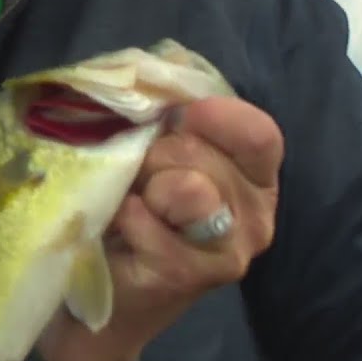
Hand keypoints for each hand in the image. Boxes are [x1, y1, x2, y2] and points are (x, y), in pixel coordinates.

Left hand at [36, 96, 283, 360]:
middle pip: (203, 152)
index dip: (214, 115)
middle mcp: (256, 217)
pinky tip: (119, 229)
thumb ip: (169, 114)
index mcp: (254, 178)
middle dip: (154, 154)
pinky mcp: (190, 275)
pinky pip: (150, 220)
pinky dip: (123, 216)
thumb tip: (161, 64)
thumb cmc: (131, 212)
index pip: (260, 132)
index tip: (174, 118)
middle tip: (137, 180)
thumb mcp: (155, 154)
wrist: (101, 296)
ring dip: (141, 185)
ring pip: (185, 185)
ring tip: (130, 203)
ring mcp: (229, 252)